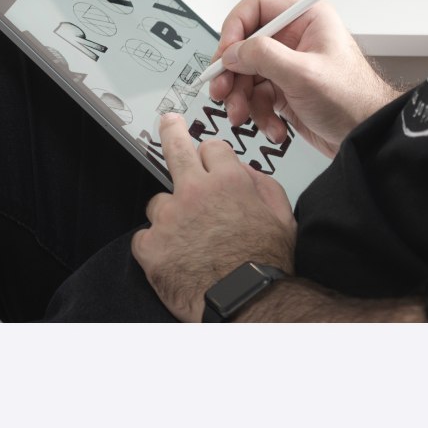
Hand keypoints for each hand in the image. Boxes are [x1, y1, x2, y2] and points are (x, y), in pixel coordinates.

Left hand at [131, 113, 296, 321]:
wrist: (246, 303)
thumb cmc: (265, 266)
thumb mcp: (282, 217)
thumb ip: (264, 185)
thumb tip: (244, 170)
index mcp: (229, 181)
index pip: (210, 147)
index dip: (211, 156)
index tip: (206, 159)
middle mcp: (195, 192)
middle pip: (175, 147)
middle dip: (171, 131)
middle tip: (168, 124)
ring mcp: (169, 218)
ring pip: (159, 201)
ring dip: (170, 214)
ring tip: (188, 240)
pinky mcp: (150, 246)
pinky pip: (144, 236)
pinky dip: (156, 247)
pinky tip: (174, 259)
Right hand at [207, 0, 397, 158]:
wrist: (365, 137)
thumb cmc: (353, 99)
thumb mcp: (304, 74)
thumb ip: (264, 56)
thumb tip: (233, 51)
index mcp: (306, 18)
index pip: (256, 7)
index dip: (235, 28)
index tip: (226, 54)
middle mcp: (295, 38)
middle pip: (245, 44)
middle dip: (232, 72)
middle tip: (222, 90)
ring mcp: (288, 64)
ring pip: (246, 74)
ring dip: (241, 98)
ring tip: (243, 116)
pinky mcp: (284, 89)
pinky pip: (256, 96)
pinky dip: (258, 113)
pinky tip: (272, 126)